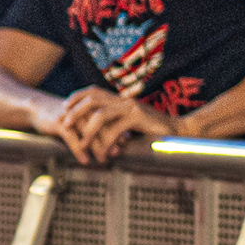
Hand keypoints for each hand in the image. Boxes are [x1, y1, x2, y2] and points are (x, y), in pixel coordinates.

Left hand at [58, 86, 174, 162]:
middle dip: (75, 111)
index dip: (77, 97)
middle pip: (92, 98)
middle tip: (64, 124)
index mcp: (120, 99)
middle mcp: (124, 100)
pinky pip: (114, 129)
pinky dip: (106, 142)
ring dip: (87, 129)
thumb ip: (114, 125)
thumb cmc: (153, 132)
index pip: (93, 91)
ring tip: (80, 144)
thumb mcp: (130, 126)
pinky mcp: (137, 117)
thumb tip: (95, 134)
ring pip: (100, 113)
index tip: (65, 108)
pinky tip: (102, 153)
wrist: (179, 132)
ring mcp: (130, 107)